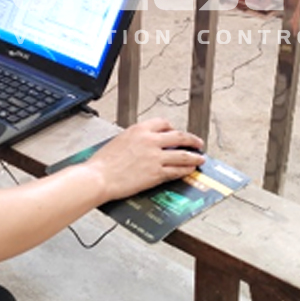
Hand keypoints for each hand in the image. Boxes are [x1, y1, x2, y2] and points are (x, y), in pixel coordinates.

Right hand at [84, 118, 204, 201]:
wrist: (99, 177)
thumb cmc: (103, 162)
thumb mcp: (119, 140)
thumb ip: (135, 139)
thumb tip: (144, 144)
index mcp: (139, 129)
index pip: (163, 123)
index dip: (173, 128)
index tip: (175, 132)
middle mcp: (150, 140)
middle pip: (179, 136)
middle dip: (192, 140)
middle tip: (198, 143)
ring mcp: (155, 157)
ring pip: (182, 154)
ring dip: (194, 156)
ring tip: (200, 158)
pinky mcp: (157, 173)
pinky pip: (177, 170)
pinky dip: (186, 170)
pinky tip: (189, 170)